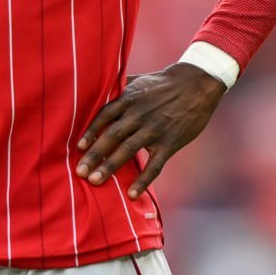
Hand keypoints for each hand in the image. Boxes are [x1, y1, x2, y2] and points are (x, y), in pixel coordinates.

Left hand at [76, 63, 225, 197]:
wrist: (196, 85)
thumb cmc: (162, 84)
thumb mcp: (138, 80)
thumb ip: (118, 87)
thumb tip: (96, 88)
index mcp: (129, 99)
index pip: (105, 116)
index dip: (91, 132)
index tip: (79, 147)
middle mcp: (139, 114)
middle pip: (112, 136)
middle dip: (95, 154)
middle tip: (80, 172)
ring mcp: (155, 129)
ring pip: (128, 150)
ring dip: (110, 166)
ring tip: (95, 180)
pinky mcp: (170, 143)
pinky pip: (154, 165)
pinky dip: (143, 180)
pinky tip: (132, 194)